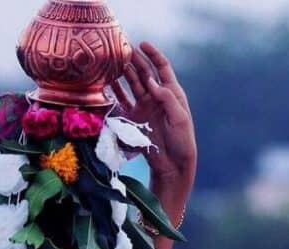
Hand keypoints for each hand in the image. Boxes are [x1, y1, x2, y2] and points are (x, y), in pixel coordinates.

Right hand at [110, 41, 195, 217]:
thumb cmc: (182, 142)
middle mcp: (156, 97)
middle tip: (121, 48)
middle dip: (133, 59)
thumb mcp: (180, 118)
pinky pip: (122, 101)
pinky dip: (114, 91)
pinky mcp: (133, 119)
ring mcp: (144, 107)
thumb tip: (151, 80)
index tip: (143, 44)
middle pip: (143, 73)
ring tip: (112, 60)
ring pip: (131, 84)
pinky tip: (106, 81)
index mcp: (172, 94)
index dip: (153, 54)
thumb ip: (167, 98)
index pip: (162, 68)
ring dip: (122, 72)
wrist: (173, 165)